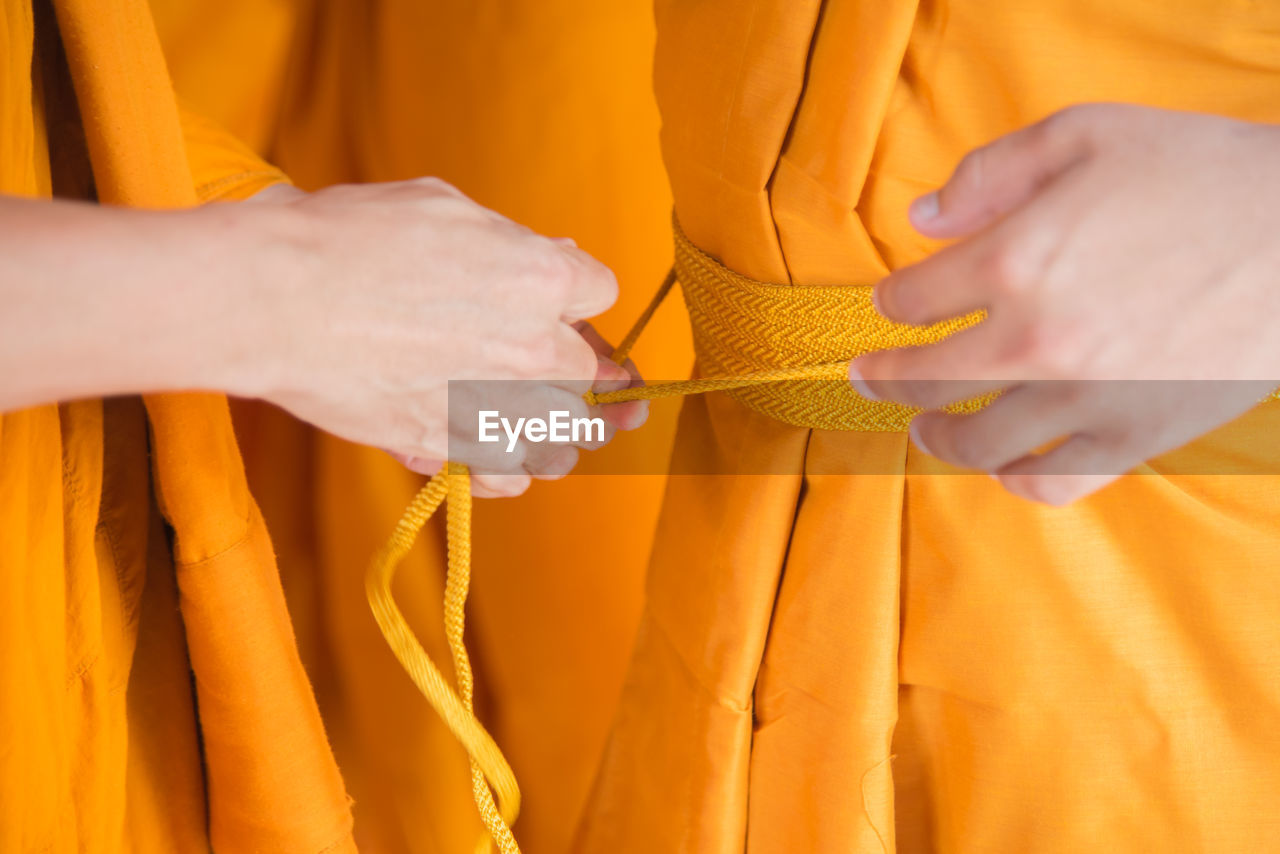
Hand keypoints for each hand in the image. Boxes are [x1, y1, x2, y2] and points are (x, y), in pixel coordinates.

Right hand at [237, 178, 628, 493]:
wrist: (276, 298)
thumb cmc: (348, 239)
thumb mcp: (441, 207)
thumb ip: (506, 240)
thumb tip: (551, 254)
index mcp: (542, 276)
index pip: (600, 292)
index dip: (573, 295)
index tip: (550, 300)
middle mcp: (534, 348)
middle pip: (588, 371)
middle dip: (563, 362)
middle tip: (527, 357)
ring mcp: (497, 405)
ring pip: (563, 432)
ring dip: (546, 421)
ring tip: (514, 406)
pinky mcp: (450, 447)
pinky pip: (510, 474)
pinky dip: (505, 467)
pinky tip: (488, 447)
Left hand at [847, 105, 1279, 504]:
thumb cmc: (1203, 174)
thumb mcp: (1087, 133)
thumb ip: (990, 173)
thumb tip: (920, 220)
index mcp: (1013, 260)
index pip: (912, 300)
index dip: (891, 302)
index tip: (890, 304)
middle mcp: (1034, 340)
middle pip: (924, 382)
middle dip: (884, 380)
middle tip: (869, 379)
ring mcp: (1082, 398)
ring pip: (975, 445)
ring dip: (936, 437)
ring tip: (927, 427)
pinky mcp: (1132, 437)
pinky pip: (1050, 483)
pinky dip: (1014, 480)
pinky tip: (1005, 466)